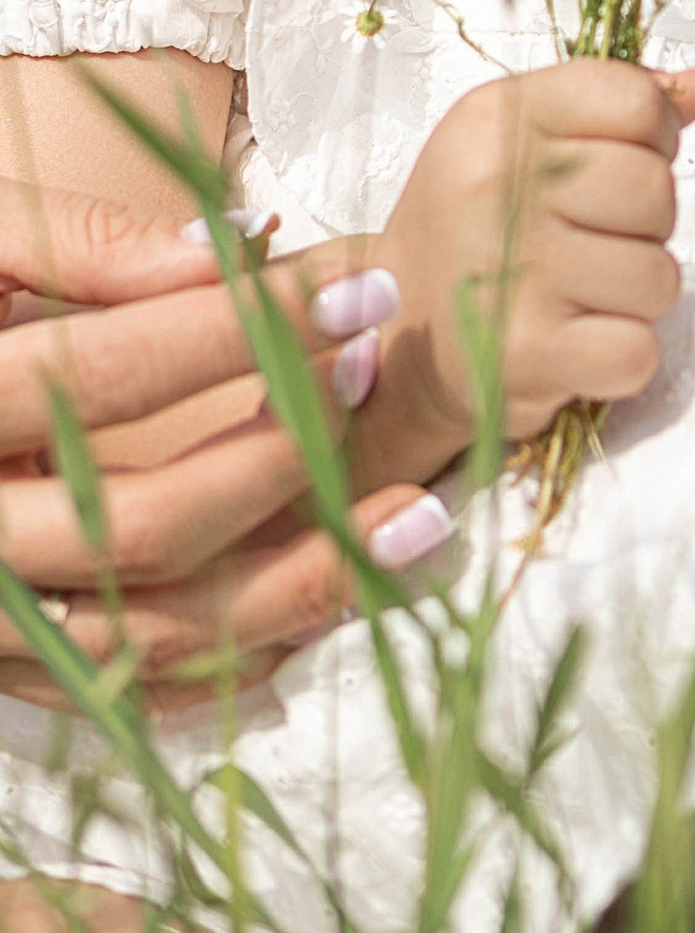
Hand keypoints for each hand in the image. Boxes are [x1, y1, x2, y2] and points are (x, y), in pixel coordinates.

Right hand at [0, 183, 444, 702]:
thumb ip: (79, 242)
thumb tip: (231, 246)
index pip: (105, 375)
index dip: (239, 332)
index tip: (362, 288)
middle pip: (137, 528)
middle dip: (282, 455)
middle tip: (382, 372)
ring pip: (149, 637)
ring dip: (296, 585)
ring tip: (416, 520)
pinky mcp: (6, 669)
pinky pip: (126, 689)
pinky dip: (231, 662)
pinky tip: (330, 608)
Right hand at [366, 62, 694, 482]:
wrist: (399, 340)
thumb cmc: (473, 229)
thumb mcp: (523, 139)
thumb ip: (613, 104)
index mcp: (497, 117)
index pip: (637, 102)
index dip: (653, 136)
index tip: (619, 162)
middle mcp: (495, 187)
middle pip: (654, 188)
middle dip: (645, 223)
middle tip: (594, 240)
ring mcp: (508, 273)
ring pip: (658, 275)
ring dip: (636, 293)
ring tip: (582, 291)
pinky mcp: (523, 355)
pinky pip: (637, 350)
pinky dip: (623, 354)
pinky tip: (580, 340)